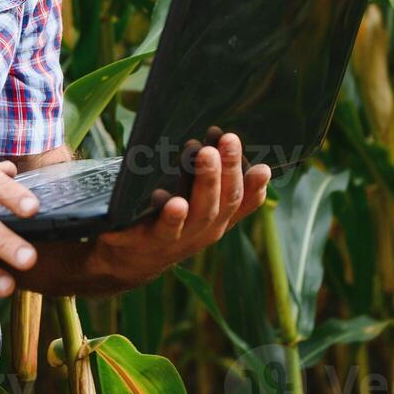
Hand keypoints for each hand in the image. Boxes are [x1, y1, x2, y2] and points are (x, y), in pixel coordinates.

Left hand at [91, 132, 270, 289]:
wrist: (130, 259)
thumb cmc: (167, 218)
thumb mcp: (191, 198)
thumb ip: (207, 173)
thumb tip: (218, 135)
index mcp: (219, 218)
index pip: (244, 201)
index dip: (256, 186)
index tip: (264, 167)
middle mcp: (205, 230)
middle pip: (224, 200)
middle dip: (229, 168)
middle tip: (229, 139)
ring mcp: (180, 238)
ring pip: (200, 213)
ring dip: (205, 182)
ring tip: (205, 153)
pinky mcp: (149, 240)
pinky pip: (163, 229)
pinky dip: (170, 216)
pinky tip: (170, 199)